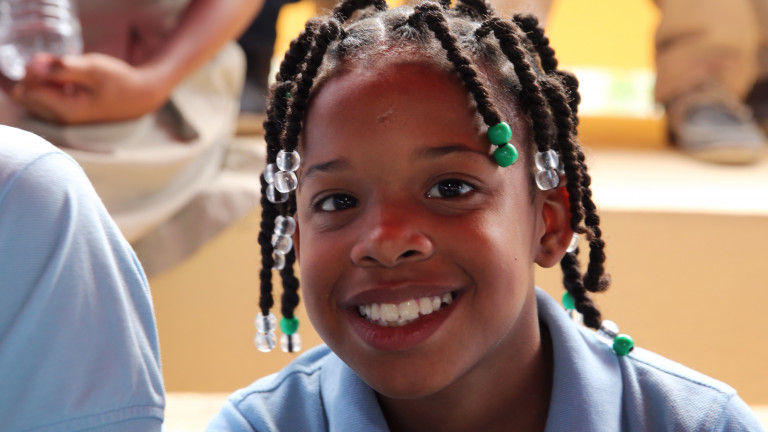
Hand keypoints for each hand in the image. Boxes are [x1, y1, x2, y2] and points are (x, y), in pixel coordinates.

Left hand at [11, 53, 168, 123]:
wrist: (141, 96)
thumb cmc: (121, 82)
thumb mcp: (92, 68)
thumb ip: (62, 68)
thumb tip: (34, 65)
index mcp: (66, 110)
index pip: (28, 90)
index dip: (34, 71)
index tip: (54, 62)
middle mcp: (61, 118)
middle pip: (26, 95)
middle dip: (35, 77)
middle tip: (60, 67)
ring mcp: (63, 118)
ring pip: (34, 97)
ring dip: (42, 81)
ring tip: (67, 75)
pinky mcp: (67, 114)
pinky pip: (44, 99)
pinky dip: (50, 87)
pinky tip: (69, 82)